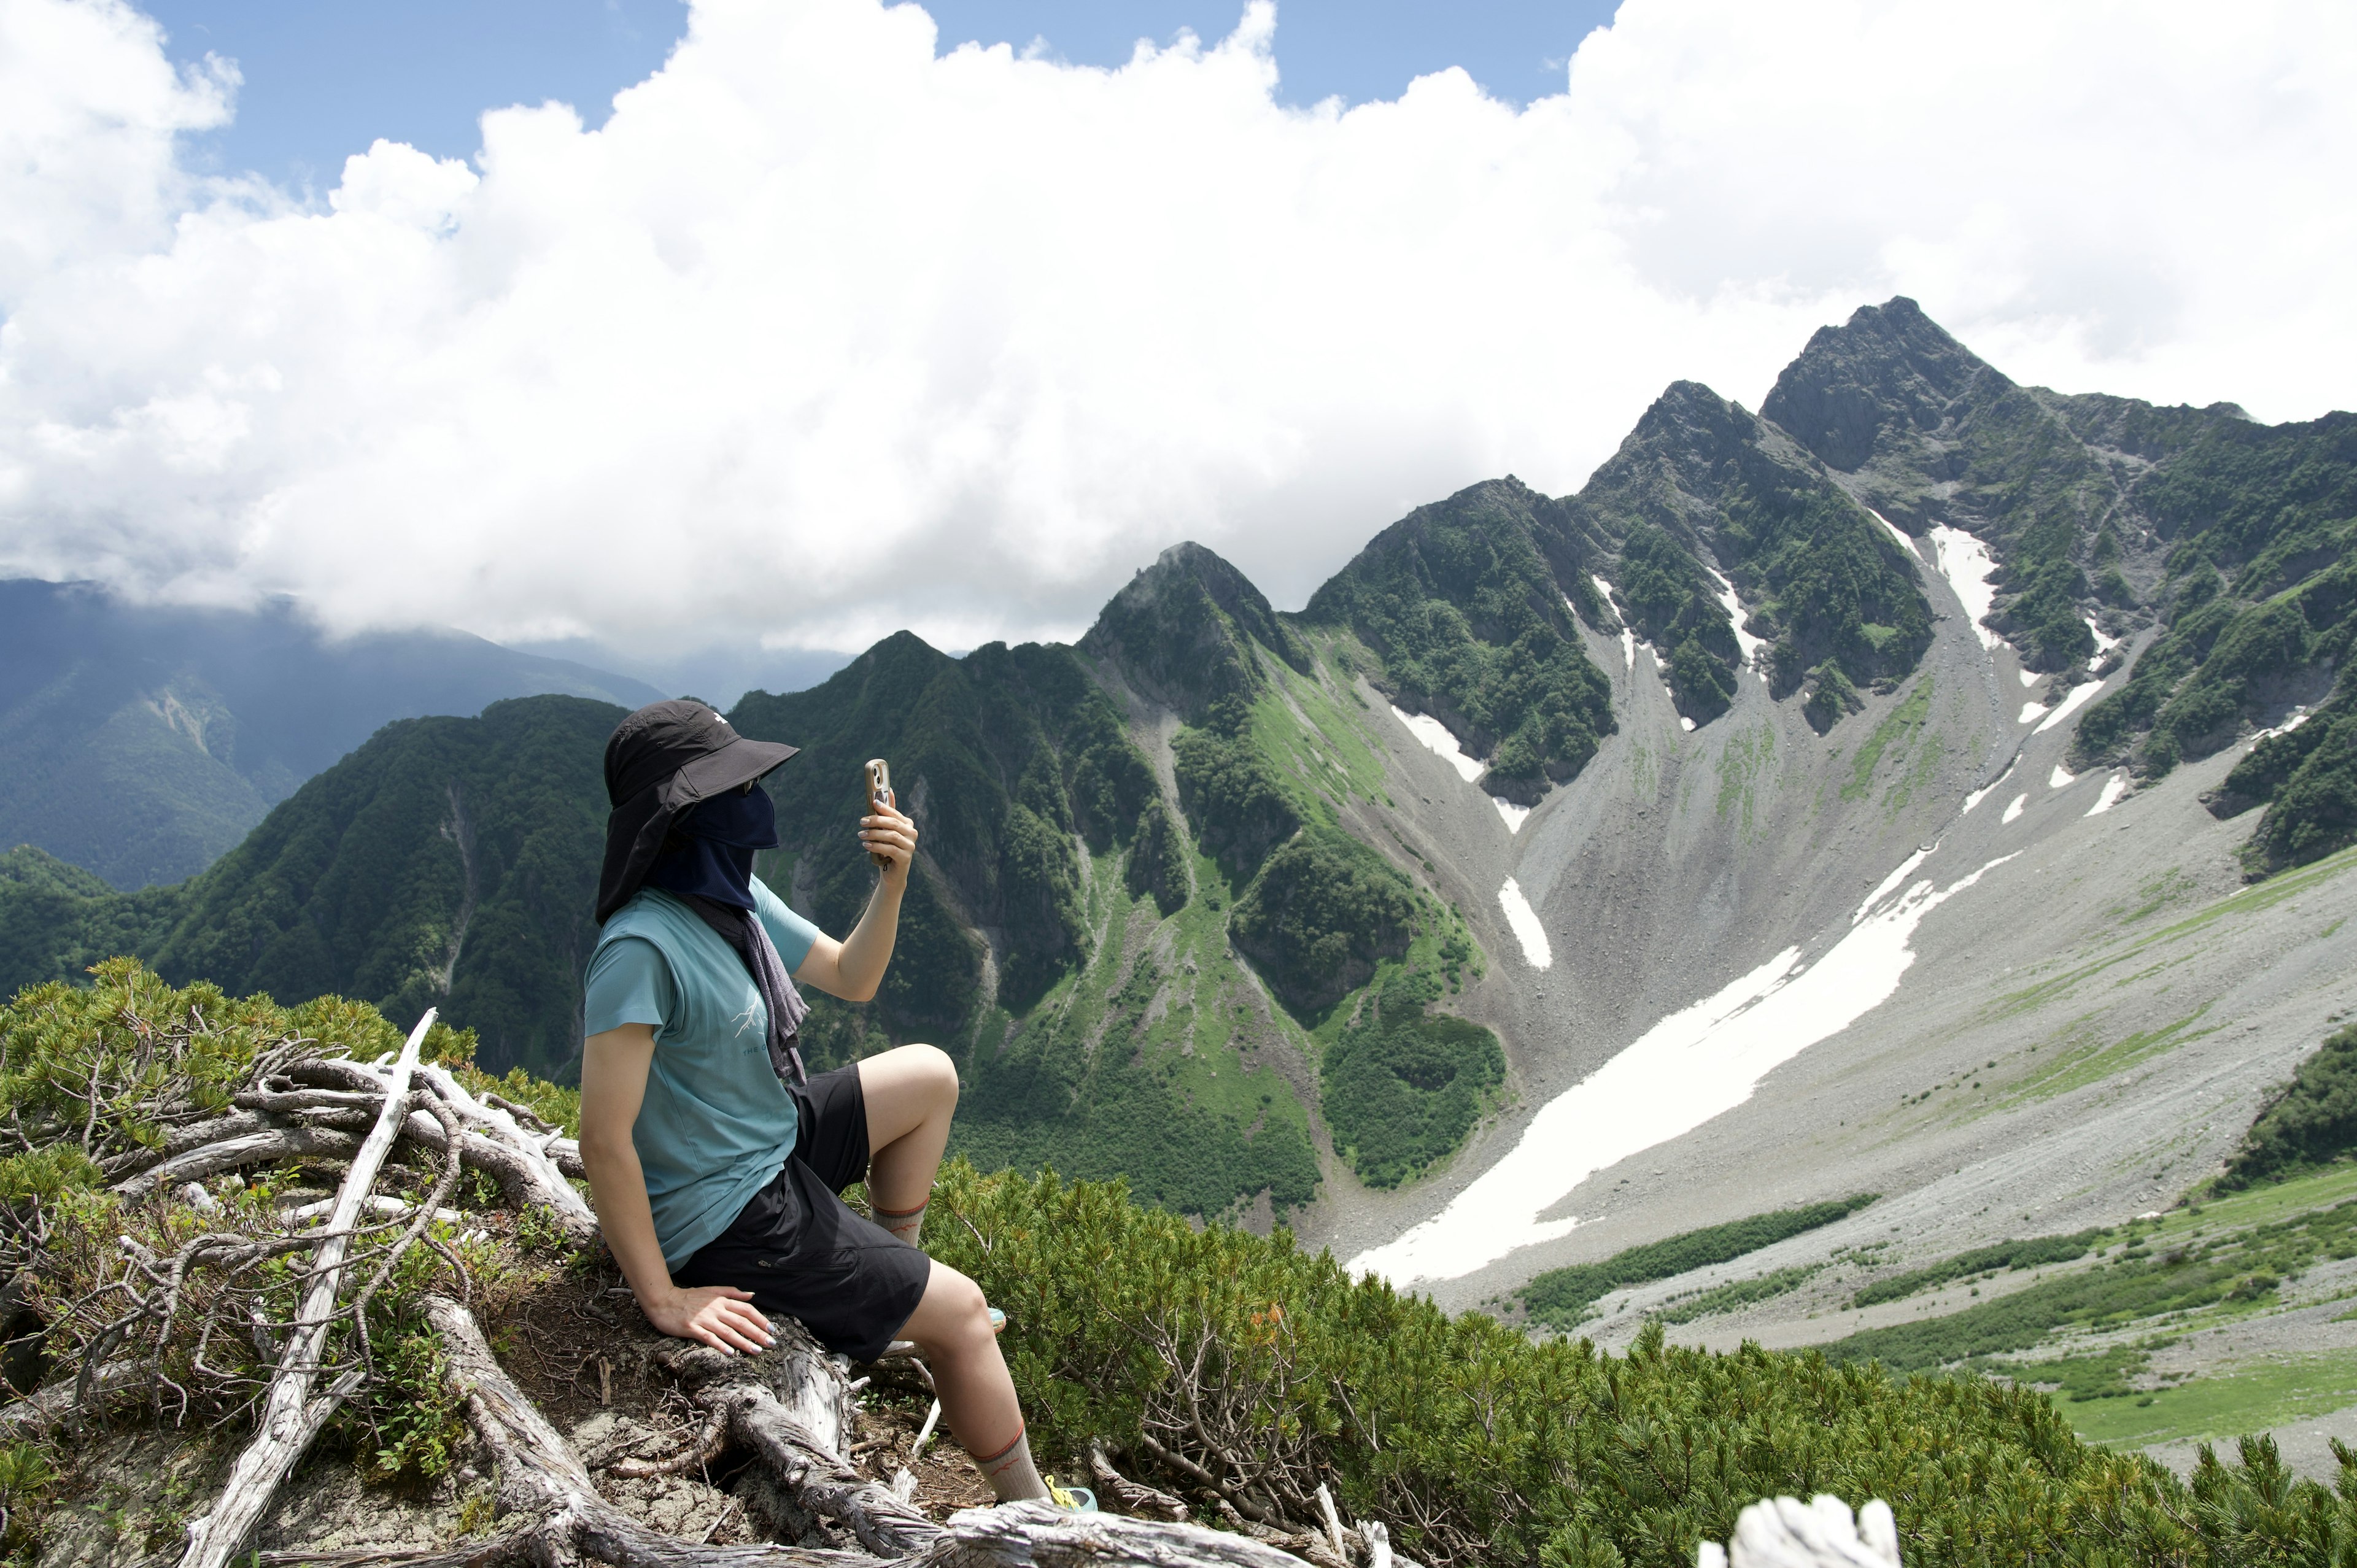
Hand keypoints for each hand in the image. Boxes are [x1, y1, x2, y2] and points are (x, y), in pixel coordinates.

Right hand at [639, 1283, 775, 1354]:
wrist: (664, 1301)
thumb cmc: (689, 1297)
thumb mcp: (712, 1290)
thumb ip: (732, 1292)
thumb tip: (751, 1294)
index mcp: (721, 1300)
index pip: (746, 1309)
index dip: (760, 1319)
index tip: (772, 1329)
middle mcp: (716, 1309)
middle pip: (741, 1322)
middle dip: (758, 1333)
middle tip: (771, 1344)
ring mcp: (704, 1319)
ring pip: (728, 1332)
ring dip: (744, 1342)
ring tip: (757, 1351)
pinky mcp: (692, 1328)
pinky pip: (709, 1338)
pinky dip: (720, 1345)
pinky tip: (731, 1353)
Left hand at [861, 792, 917, 879]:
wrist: (892, 873)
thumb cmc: (887, 849)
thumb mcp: (886, 830)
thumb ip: (887, 813)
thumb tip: (889, 790)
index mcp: (908, 824)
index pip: (895, 813)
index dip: (884, 807)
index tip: (873, 803)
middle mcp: (912, 833)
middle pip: (893, 823)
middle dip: (876, 821)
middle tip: (862, 822)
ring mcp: (910, 846)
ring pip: (891, 835)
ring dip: (874, 834)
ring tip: (861, 835)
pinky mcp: (906, 858)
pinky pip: (890, 849)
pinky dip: (876, 846)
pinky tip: (866, 845)